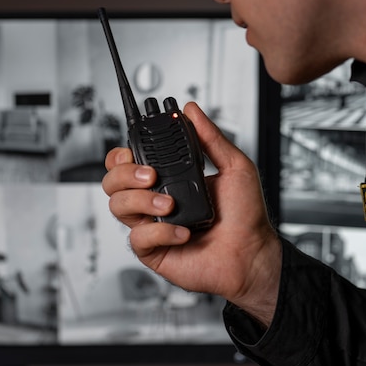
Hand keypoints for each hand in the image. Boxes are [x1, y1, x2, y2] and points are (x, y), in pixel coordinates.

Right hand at [102, 102, 280, 325]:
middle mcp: (156, 200)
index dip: (123, 155)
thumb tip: (192, 111)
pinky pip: (138, 237)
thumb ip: (211, 137)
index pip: (130, 162)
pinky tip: (183, 232)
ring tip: (170, 204)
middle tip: (151, 175)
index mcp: (170, 179)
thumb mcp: (235, 167)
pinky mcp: (153, 250)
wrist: (252, 254)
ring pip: (118, 206)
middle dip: (125, 173)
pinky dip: (160, 232)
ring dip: (142, 200)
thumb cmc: (246, 217)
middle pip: (113, 181)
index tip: (134, 150)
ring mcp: (153, 225)